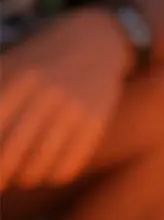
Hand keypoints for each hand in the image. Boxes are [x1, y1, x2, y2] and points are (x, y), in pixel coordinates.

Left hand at [0, 8, 130, 190]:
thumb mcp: (8, 66)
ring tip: (22, 178)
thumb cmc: (38, 60)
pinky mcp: (97, 118)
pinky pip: (72, 159)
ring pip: (42, 158)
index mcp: (18, 76)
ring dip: (26, 176)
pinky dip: (56, 174)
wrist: (95, 40)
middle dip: (0, 173)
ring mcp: (74, 106)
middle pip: (13, 147)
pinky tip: (48, 173)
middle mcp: (46, 91)